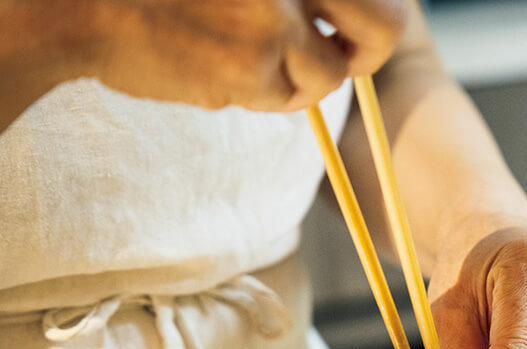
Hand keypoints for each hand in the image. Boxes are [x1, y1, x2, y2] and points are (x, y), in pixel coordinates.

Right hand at [75, 0, 407, 110]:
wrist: (76, 1)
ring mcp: (278, 14)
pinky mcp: (256, 61)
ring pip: (330, 72)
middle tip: (345, 57)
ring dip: (297, 77)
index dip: (371, 8)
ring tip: (239, 56)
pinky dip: (259, 93)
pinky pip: (287, 97)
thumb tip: (342, 16)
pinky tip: (214, 68)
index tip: (353, 22)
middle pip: (387, 22)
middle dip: (369, 49)